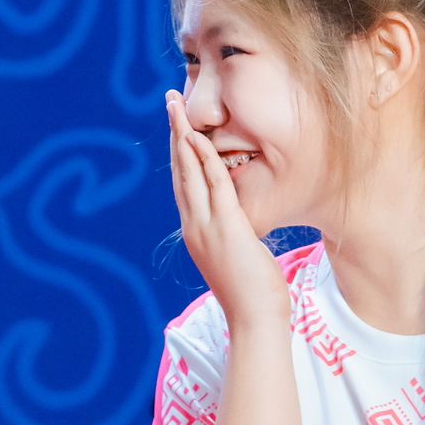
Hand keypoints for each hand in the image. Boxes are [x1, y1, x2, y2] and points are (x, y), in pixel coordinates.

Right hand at [166, 91, 290, 331]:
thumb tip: (239, 230)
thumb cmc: (253, 296)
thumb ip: (232, 239)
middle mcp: (194, 227)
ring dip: (183, 136)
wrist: (254, 322)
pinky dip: (206, 160)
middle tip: (170, 102)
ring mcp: (206, 228)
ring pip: (190, 172)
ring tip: (177, 107)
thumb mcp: (238, 259)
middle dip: (174, 134)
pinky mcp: (226, 229)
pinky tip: (200, 137)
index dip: (179, 153)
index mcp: (195, 233)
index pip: (184, 184)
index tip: (178, 126)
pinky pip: (215, 185)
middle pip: (179, 171)